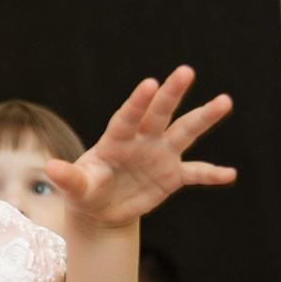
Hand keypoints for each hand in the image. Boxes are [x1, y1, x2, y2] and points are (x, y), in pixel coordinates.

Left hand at [45, 66, 235, 229]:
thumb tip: (50, 168)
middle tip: (185, 71)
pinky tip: (231, 173)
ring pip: (184, 132)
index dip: (138, 102)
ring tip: (225, 100)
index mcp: (115, 140)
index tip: (150, 83)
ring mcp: (159, 155)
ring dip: (204, 117)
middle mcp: (141, 141)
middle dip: (171, 93)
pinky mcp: (172, 175)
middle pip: (159, 113)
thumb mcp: (75, 188)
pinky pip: (196, 173)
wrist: (102, 210)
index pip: (127, 117)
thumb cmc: (85, 191)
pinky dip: (212, 174)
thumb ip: (67, 178)